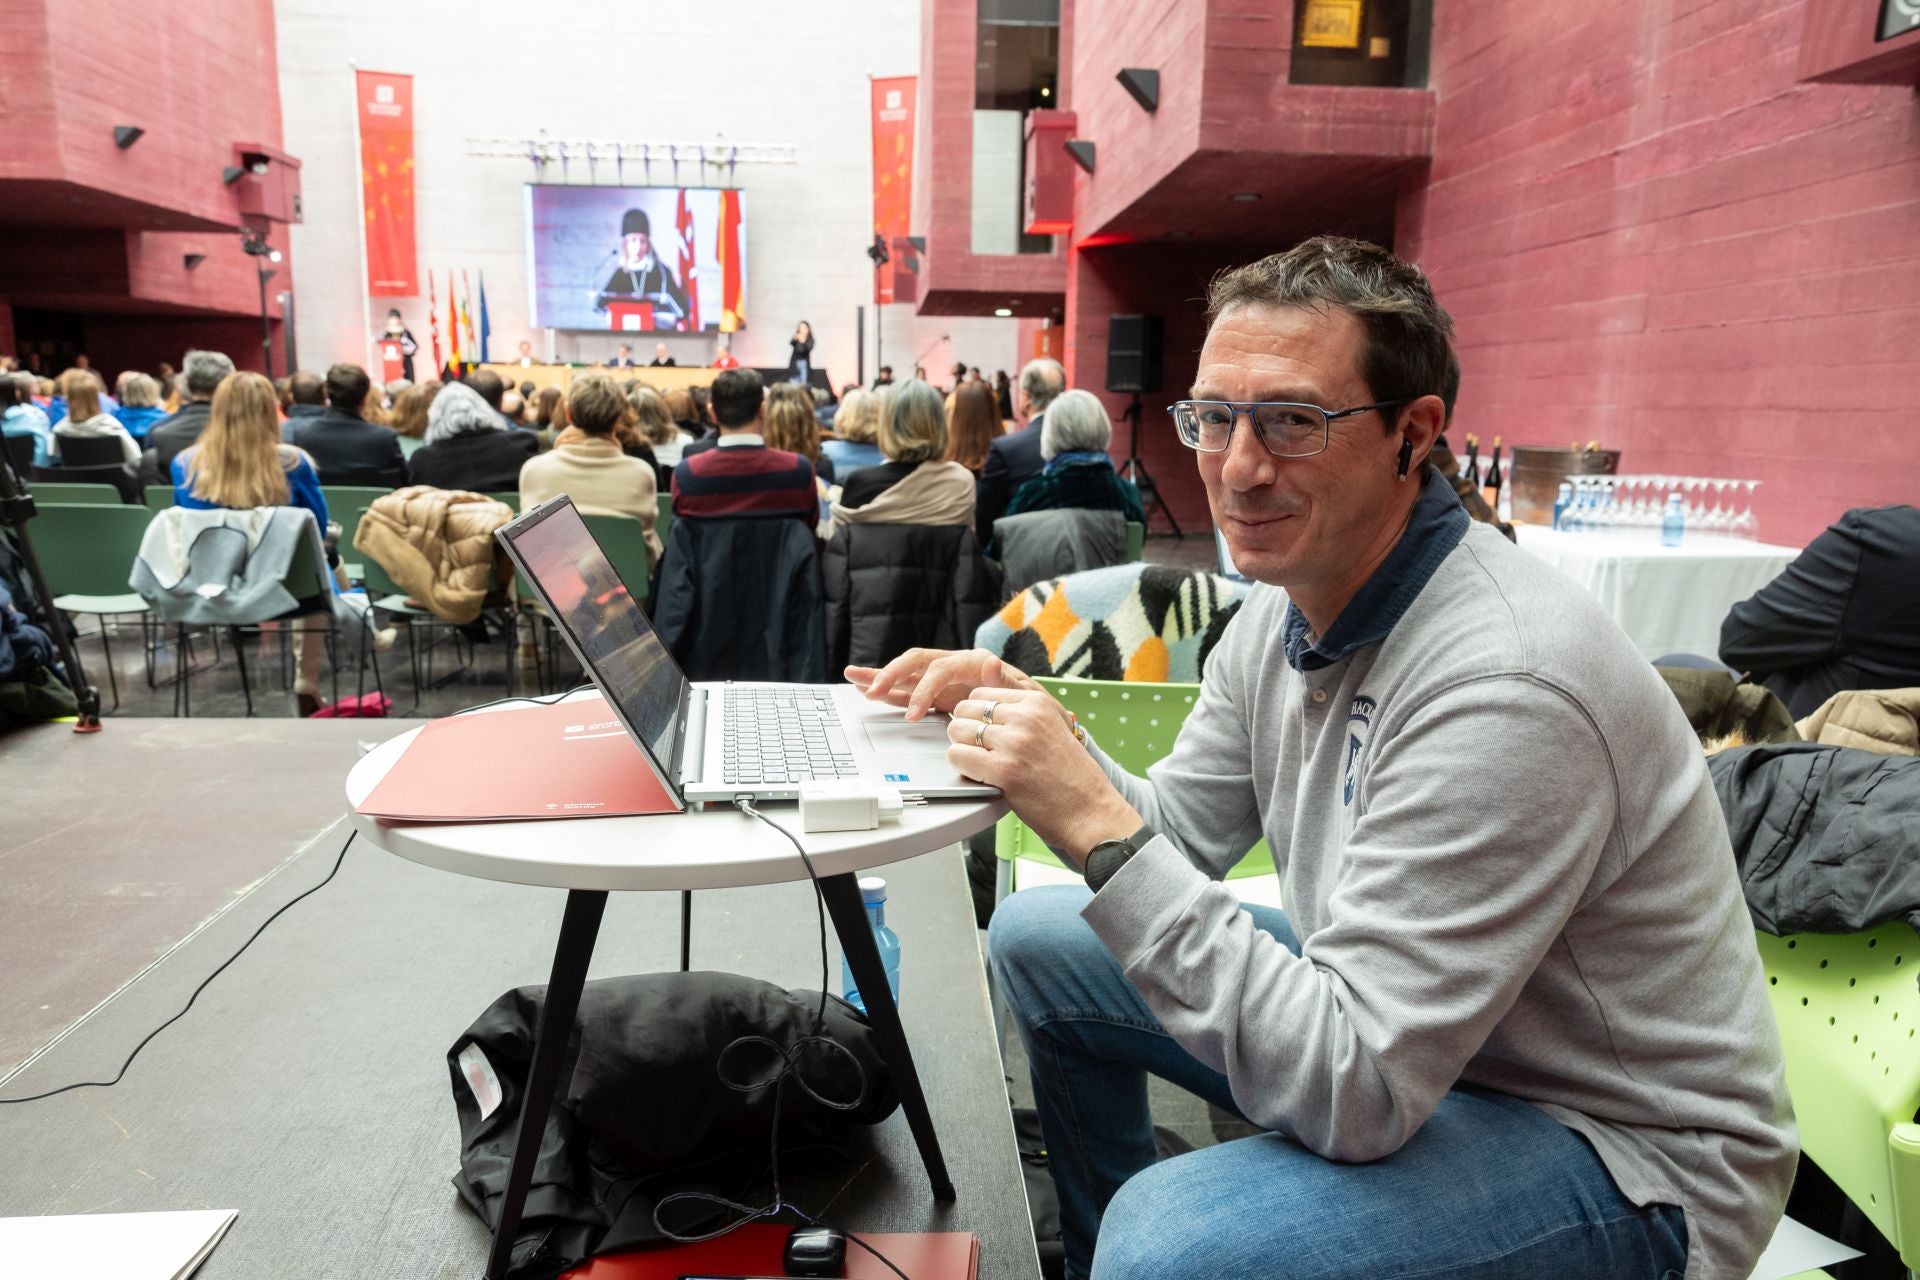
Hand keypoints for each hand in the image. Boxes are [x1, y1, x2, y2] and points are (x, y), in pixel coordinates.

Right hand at [846, 648, 1041, 721]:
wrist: (1038, 719)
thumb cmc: (1031, 707)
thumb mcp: (1026, 696)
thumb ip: (1005, 681)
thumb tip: (989, 662)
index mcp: (975, 663)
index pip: (940, 669)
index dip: (924, 690)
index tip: (914, 714)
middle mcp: (956, 666)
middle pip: (918, 663)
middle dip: (892, 675)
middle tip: (872, 690)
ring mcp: (946, 680)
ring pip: (908, 673)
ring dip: (881, 676)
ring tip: (854, 677)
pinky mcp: (939, 694)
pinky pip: (909, 689)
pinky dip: (888, 689)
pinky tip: (867, 687)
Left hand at [944, 689, 1139, 867]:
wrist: (1089, 812)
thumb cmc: (1072, 777)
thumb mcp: (1052, 728)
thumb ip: (1023, 713)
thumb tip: (986, 703)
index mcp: (1038, 702)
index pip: (983, 692)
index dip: (977, 714)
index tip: (984, 730)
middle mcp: (1026, 717)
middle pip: (966, 708)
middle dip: (965, 727)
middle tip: (978, 748)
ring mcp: (1014, 742)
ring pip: (957, 730)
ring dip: (961, 747)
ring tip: (979, 762)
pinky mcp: (1003, 770)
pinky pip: (958, 756)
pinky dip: (961, 766)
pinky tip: (979, 774)